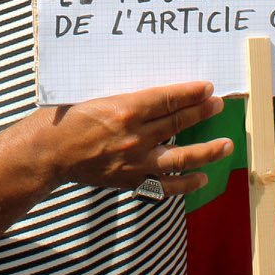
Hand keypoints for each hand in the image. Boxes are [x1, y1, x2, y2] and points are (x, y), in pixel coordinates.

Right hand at [37, 81, 232, 197]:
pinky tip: (202, 178)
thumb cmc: (67, 118)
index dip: (191, 94)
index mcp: (124, 109)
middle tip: (220, 105)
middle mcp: (134, 136)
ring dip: (206, 151)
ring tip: (226, 144)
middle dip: (202, 113)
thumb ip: (126, 95)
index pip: (167, 99)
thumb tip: (157, 93)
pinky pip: (164, 185)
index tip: (208, 89)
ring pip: (180, 157)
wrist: (48, 152)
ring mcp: (134, 161)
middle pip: (177, 124)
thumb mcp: (96, 95)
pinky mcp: (130, 180)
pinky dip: (185, 183)